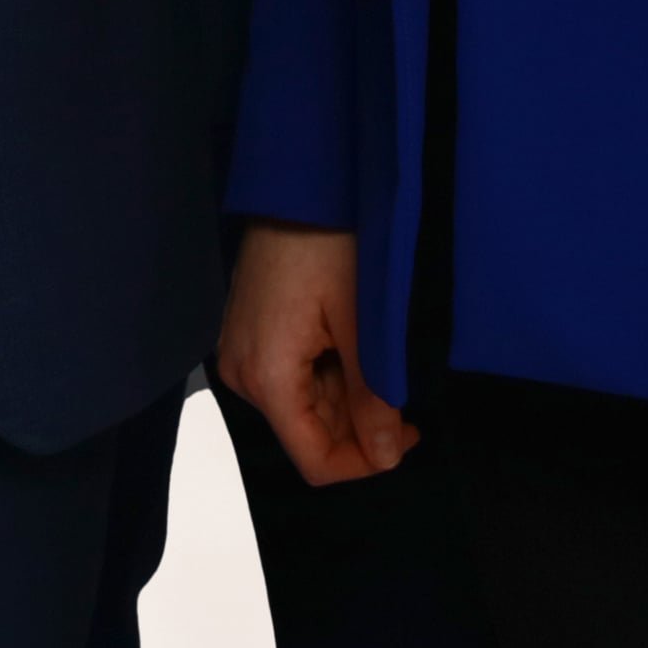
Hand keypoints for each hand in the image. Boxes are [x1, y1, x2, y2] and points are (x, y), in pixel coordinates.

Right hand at [217, 223, 413, 484]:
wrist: (295, 184)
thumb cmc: (325, 241)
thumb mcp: (362, 325)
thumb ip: (374, 398)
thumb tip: (387, 456)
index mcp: (265, 376)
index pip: (314, 459)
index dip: (364, 463)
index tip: (406, 437)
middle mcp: (242, 372)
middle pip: (307, 433)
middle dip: (359, 424)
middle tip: (404, 393)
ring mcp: (241, 352)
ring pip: (303, 406)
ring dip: (347, 396)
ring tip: (377, 353)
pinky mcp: (248, 334)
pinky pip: (291, 377)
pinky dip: (328, 373)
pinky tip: (352, 342)